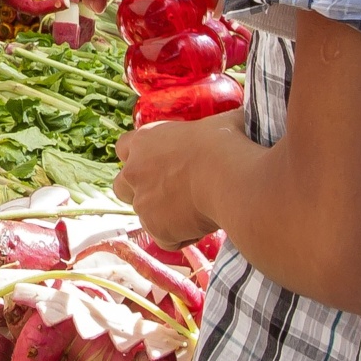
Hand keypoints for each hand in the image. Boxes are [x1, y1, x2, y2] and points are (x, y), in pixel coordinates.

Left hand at [114, 114, 230, 248]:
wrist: (233, 179)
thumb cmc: (230, 145)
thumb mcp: (222, 124)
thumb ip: (216, 128)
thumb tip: (238, 120)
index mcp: (146, 140)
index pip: (124, 148)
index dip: (139, 158)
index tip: (158, 164)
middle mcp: (135, 170)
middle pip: (122, 186)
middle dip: (140, 192)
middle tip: (171, 195)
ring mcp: (143, 201)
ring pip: (145, 216)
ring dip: (165, 217)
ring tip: (199, 211)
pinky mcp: (155, 228)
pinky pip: (166, 239)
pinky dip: (182, 237)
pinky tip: (204, 225)